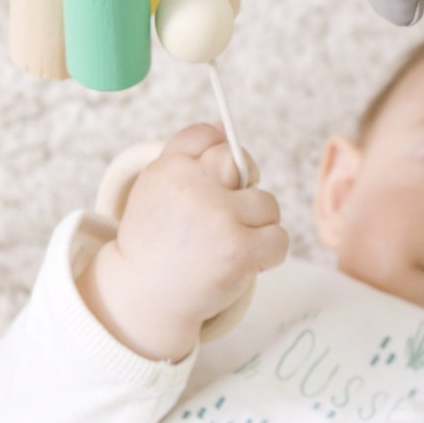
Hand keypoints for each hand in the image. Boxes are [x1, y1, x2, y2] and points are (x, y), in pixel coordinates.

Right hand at [78, 123, 288, 360]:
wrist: (143, 297)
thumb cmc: (158, 241)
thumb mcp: (158, 190)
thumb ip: (188, 157)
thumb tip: (223, 125)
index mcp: (168, 168)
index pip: (207, 134)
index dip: (215, 157)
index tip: (207, 184)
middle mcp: (192, 187)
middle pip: (241, 164)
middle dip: (239, 190)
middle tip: (218, 219)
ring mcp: (217, 217)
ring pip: (267, 204)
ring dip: (256, 225)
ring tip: (226, 244)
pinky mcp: (239, 249)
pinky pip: (279, 238)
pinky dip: (269, 252)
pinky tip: (244, 261)